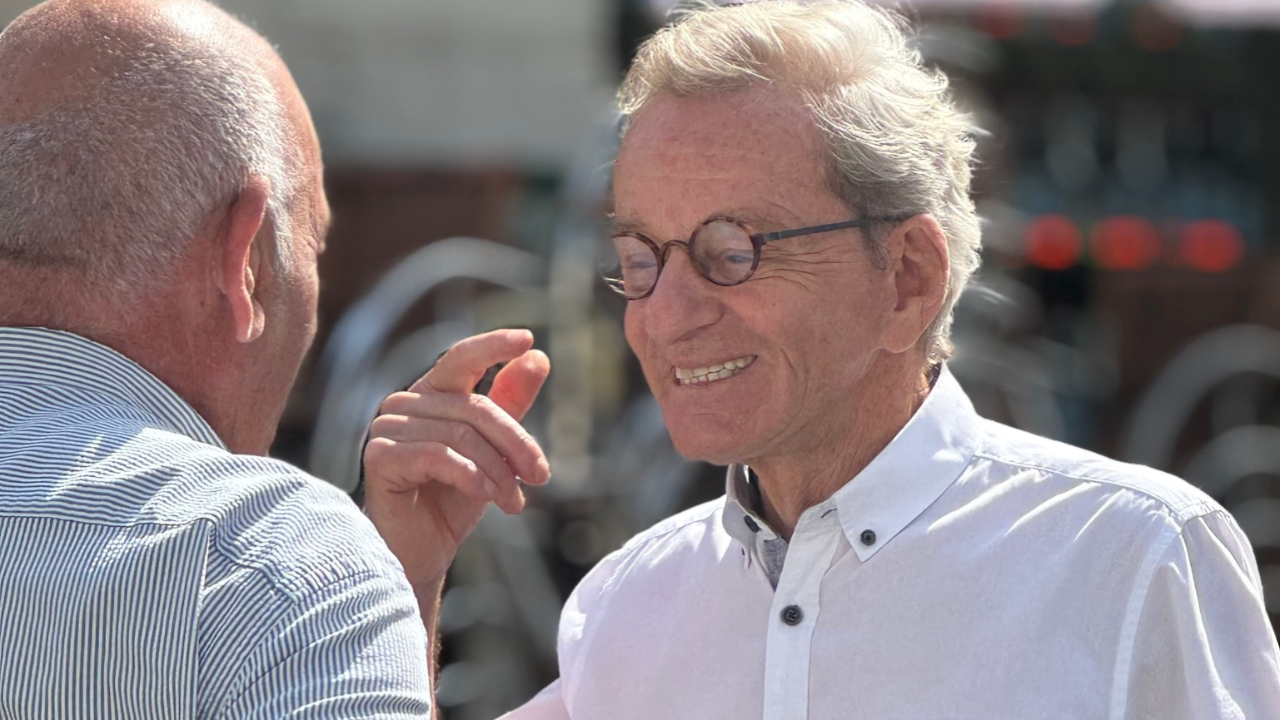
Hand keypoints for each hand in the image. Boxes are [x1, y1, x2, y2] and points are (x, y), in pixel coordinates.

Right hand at [362, 329, 550, 591]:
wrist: (422, 553)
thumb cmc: (454, 500)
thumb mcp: (494, 451)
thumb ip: (511, 404)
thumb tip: (538, 357)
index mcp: (432, 393)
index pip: (462, 358)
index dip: (493, 346)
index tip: (527, 338)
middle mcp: (404, 403)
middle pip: (474, 408)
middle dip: (515, 443)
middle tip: (540, 476)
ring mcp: (386, 427)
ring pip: (461, 434)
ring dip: (496, 471)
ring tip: (513, 501)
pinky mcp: (379, 456)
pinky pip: (437, 455)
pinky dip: (470, 476)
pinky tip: (485, 496)